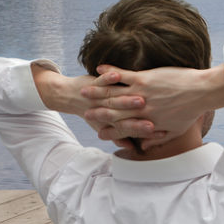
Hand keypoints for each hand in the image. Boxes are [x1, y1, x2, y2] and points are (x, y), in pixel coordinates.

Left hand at [31, 63, 158, 140]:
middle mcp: (107, 111)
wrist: (67, 96)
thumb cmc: (92, 111)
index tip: (156, 133)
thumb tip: (134, 148)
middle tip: (151, 121)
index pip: (131, 129)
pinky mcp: (94, 83)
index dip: (143, 131)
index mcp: (114, 121)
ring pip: (115, 99)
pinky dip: (109, 77)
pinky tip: (116, 75)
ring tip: (139, 98)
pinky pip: (102, 81)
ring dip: (126, 99)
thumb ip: (121, 136)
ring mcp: (100, 97)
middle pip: (126, 117)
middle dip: (138, 119)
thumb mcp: (105, 126)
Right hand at [80, 64, 223, 146]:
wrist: (202, 91)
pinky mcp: (144, 78)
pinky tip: (99, 68)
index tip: (97, 130)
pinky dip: (110, 71)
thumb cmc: (191, 111)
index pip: (122, 129)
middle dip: (96, 111)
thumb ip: (158, 139)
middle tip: (84, 110)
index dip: (108, 130)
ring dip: (96, 91)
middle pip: (112, 112)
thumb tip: (145, 148)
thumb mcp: (175, 130)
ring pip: (112, 94)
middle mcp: (139, 110)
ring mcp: (140, 93)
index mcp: (146, 123)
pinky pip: (122, 74)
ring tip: (84, 89)